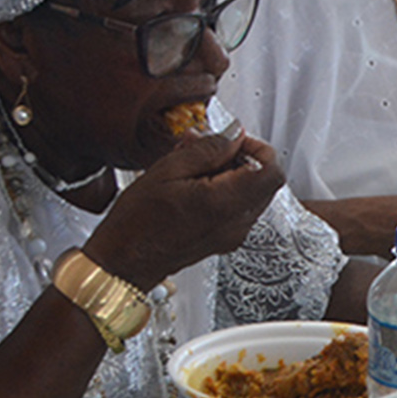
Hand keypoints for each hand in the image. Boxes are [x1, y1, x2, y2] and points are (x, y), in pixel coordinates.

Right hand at [84, 129, 283, 288]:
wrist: (125, 261)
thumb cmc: (137, 223)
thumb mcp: (167, 171)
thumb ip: (208, 149)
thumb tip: (233, 136)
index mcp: (226, 203)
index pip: (271, 169)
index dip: (256, 148)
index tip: (232, 140)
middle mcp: (237, 222)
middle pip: (264, 180)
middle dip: (240, 158)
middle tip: (208, 148)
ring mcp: (233, 234)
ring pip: (252, 193)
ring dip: (230, 173)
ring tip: (193, 165)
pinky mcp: (225, 240)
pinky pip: (238, 207)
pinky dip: (223, 190)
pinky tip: (193, 184)